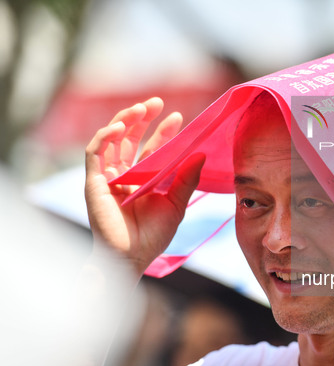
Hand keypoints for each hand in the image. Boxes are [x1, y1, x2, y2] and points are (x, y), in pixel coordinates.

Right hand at [85, 97, 205, 275]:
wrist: (133, 256)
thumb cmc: (154, 235)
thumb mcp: (176, 203)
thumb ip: (187, 179)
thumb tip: (201, 153)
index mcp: (144, 179)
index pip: (152, 149)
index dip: (163, 132)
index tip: (178, 117)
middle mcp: (125, 175)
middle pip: (130, 139)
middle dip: (142, 118)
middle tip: (156, 102)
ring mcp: (108, 178)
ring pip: (111, 140)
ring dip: (123, 121)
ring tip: (140, 108)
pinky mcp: (94, 182)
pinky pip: (94, 153)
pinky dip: (104, 137)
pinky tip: (118, 127)